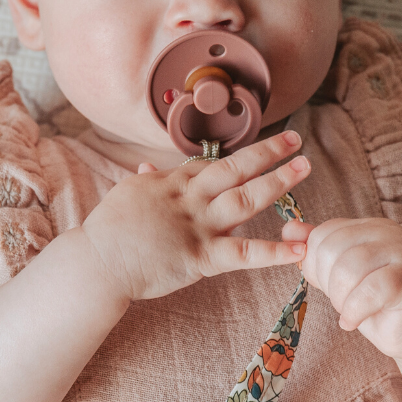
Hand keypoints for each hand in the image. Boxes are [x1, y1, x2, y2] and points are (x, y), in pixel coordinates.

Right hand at [80, 130, 310, 302]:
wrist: (96, 262)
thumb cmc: (108, 232)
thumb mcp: (127, 195)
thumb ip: (146, 181)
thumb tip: (148, 167)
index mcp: (171, 181)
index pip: (210, 164)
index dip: (238, 158)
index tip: (261, 152)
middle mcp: (189, 197)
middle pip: (234, 167)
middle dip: (267, 152)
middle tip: (294, 138)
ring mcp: (198, 225)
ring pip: (245, 198)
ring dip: (277, 181)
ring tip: (304, 167)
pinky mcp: (202, 256)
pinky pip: (244, 254)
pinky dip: (274, 252)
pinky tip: (299, 249)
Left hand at [281, 216, 401, 361]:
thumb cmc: (378, 306)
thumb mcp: (342, 277)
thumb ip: (318, 251)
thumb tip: (288, 228)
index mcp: (371, 227)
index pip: (324, 234)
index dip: (315, 265)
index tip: (329, 287)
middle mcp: (389, 233)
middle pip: (332, 248)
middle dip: (327, 283)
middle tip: (342, 302)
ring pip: (348, 268)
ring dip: (340, 299)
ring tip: (350, 312)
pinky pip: (368, 291)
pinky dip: (353, 312)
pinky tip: (353, 322)